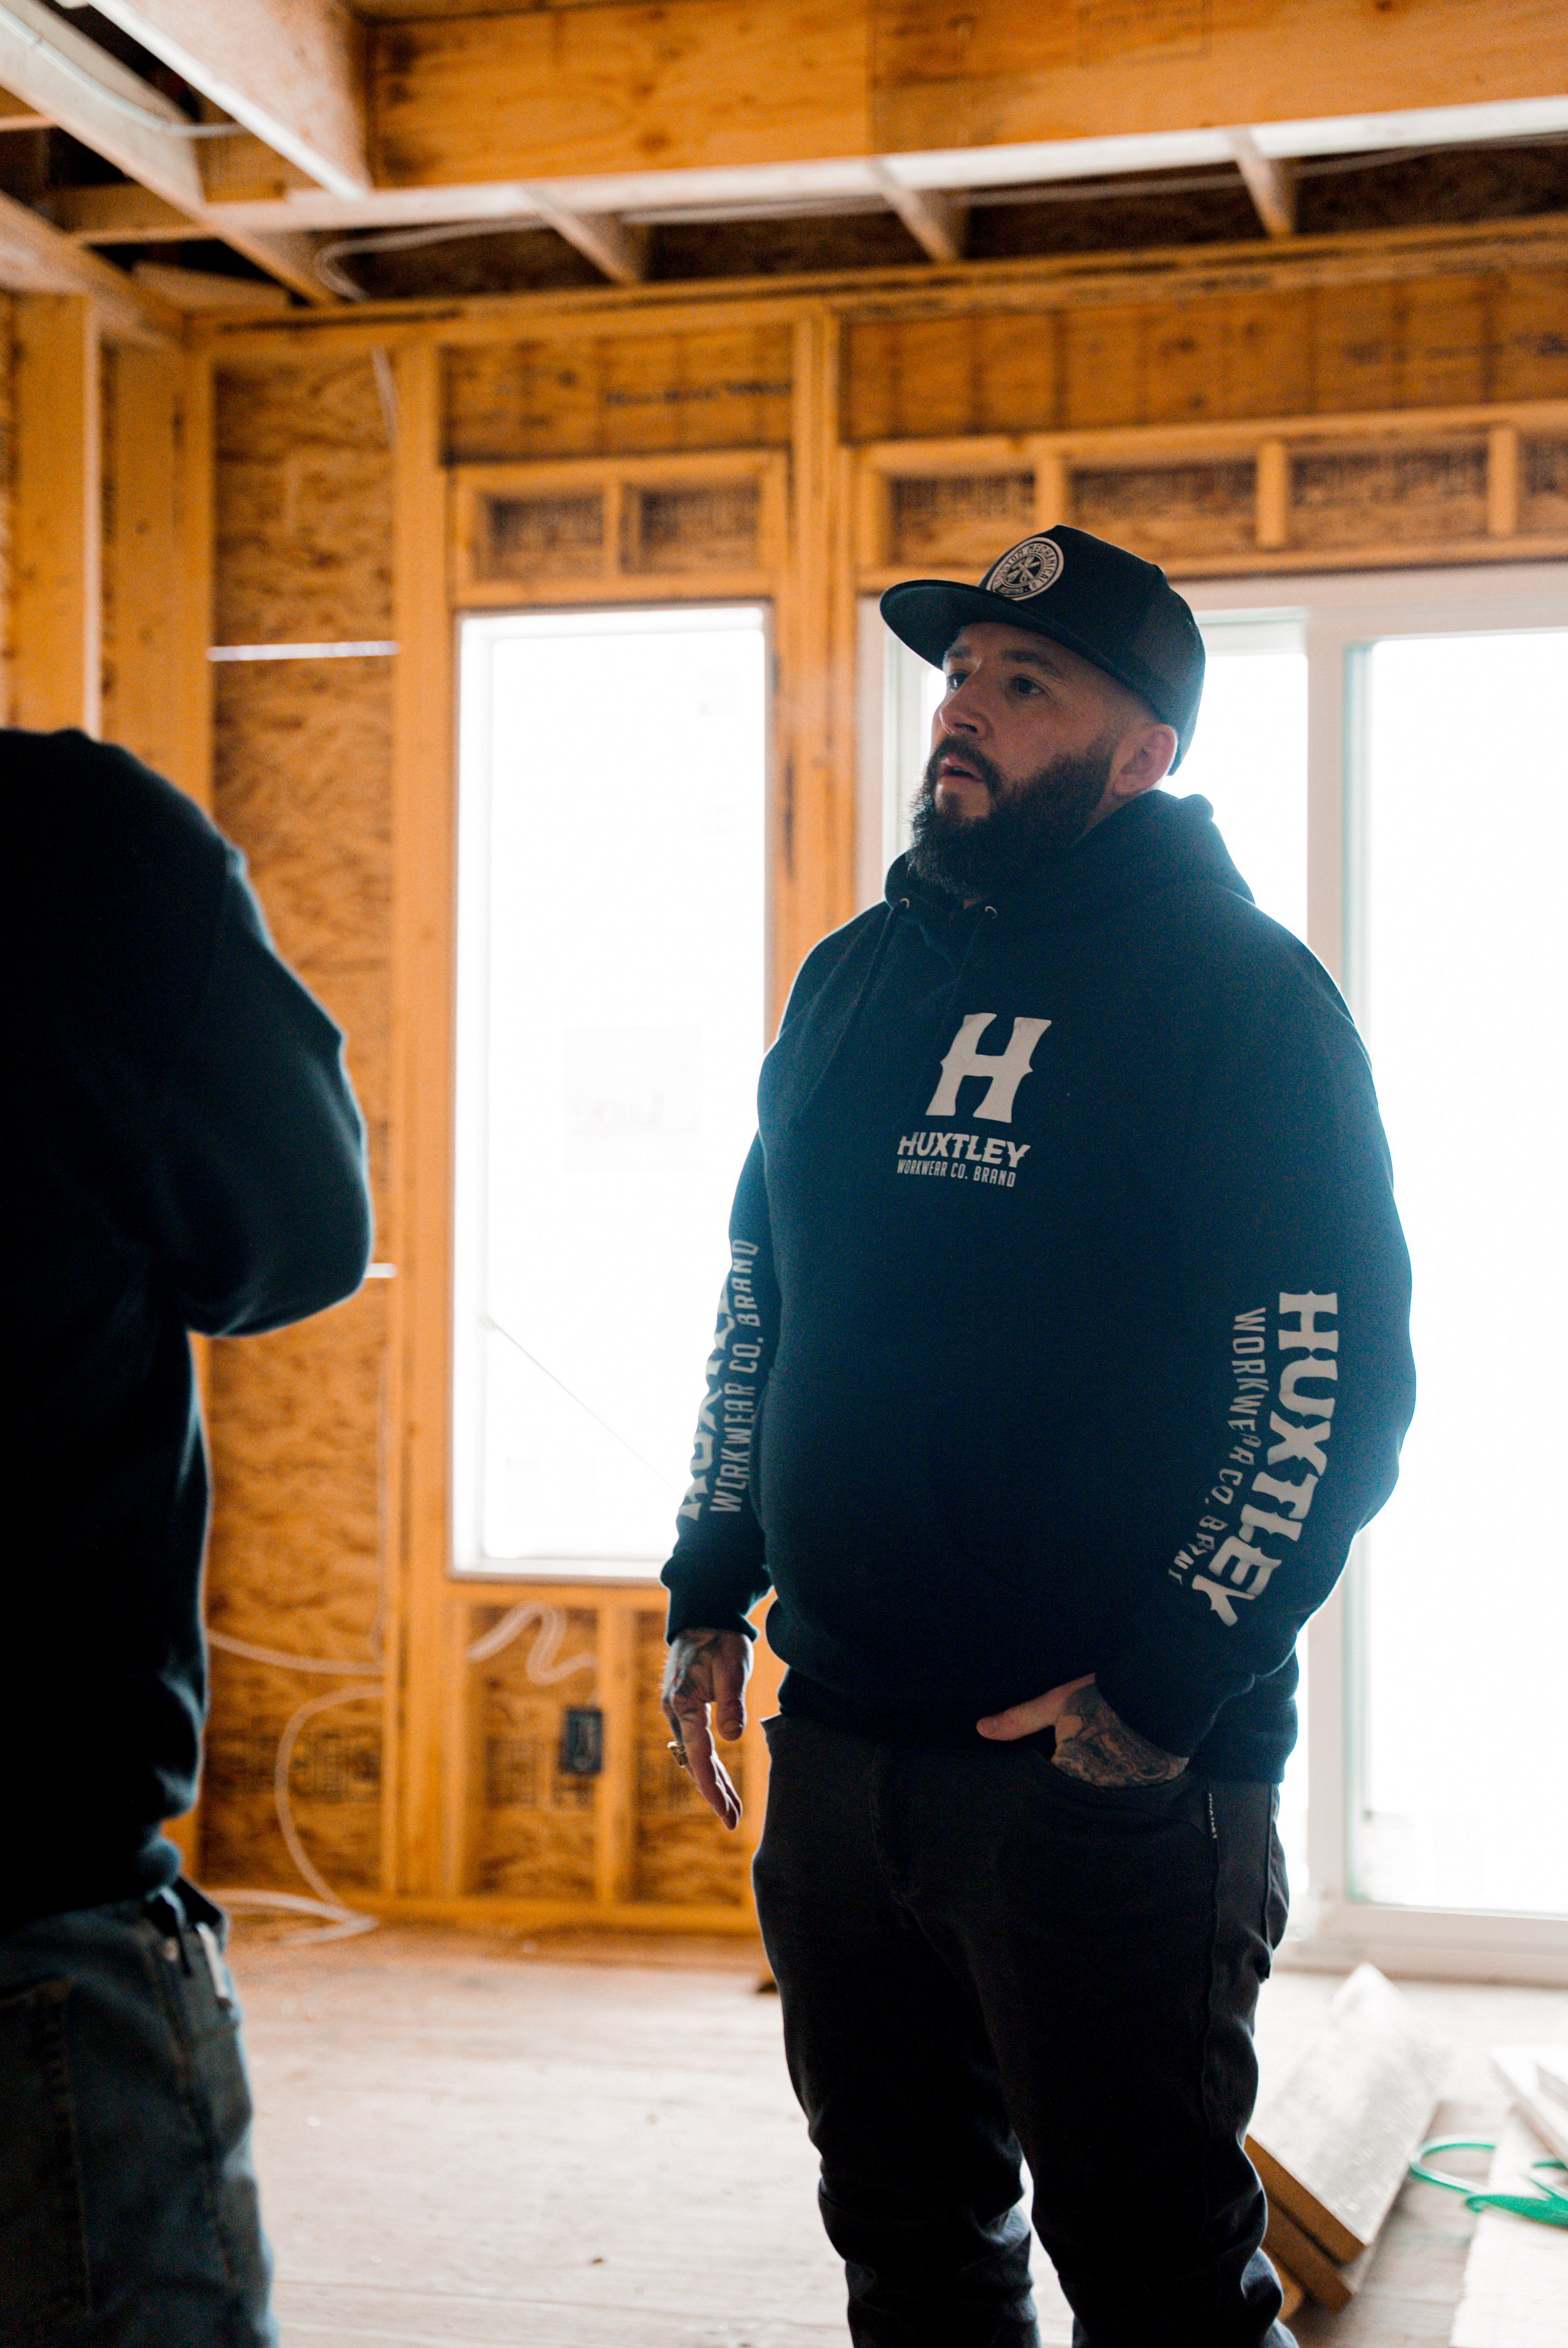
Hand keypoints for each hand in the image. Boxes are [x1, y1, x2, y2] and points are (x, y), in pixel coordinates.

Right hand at [661, 1629, 750, 1829]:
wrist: (704, 1618)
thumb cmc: (720, 1640)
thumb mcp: (732, 1667)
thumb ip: (732, 1702)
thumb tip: (731, 1738)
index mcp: (683, 1702)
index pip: (698, 1754)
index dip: (712, 1786)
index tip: (725, 1811)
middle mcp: (675, 1711)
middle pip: (694, 1762)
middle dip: (714, 1792)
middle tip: (733, 1821)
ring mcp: (678, 1711)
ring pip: (695, 1756)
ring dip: (712, 1781)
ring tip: (732, 1809)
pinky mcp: (686, 1709)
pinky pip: (696, 1744)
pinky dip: (708, 1764)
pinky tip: (719, 1781)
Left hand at [977, 1674, 1187, 1787]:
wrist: (1160, 1692)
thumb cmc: (1102, 1697)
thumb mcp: (1056, 1703)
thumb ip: (1019, 1720)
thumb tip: (981, 1729)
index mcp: (1070, 1772)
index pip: (1050, 1789)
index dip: (1046, 1783)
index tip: (1047, 1775)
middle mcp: (1096, 1790)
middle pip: (1077, 1798)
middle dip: (1073, 1791)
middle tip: (1079, 1769)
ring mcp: (1126, 1792)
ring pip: (1104, 1800)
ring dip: (1101, 1793)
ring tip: (1103, 1774)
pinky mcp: (1152, 1788)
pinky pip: (1133, 1796)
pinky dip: (1128, 1788)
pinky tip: (1127, 1775)